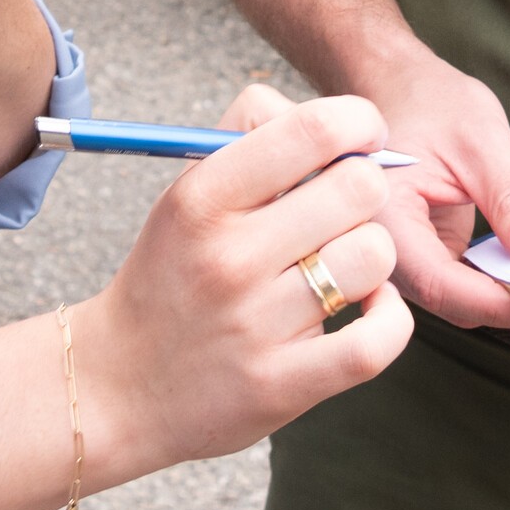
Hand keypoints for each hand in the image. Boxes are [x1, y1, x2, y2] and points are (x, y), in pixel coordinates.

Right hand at [73, 88, 414, 473]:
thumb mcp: (189, 192)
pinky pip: (377, 338)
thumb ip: (257, 138)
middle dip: (367, 188)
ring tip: (344, 263)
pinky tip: (367, 306)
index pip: (313, 130)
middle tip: (347, 207)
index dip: (358, 122)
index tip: (362, 135)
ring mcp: (256, 325)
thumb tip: (345, 124)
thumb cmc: (171, 275)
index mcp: (202, 197)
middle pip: (359, 187)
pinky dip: (389, 316)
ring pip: (375, 255)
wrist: (119, 387)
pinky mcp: (282, 386)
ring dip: (373, 254)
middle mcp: (228, 257)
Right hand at [355, 46, 509, 326]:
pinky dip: (493, 279)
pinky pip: (459, 284)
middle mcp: (382, 249)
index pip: (439, 283)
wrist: (399, 86)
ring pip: (455, 301)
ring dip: (501, 293)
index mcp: (383, 218)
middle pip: (447, 302)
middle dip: (505, 301)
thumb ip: (509, 199)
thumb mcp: (479, 141)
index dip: (496, 297)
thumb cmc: (429, 102)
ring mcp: (402, 257)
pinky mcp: (423, 257)